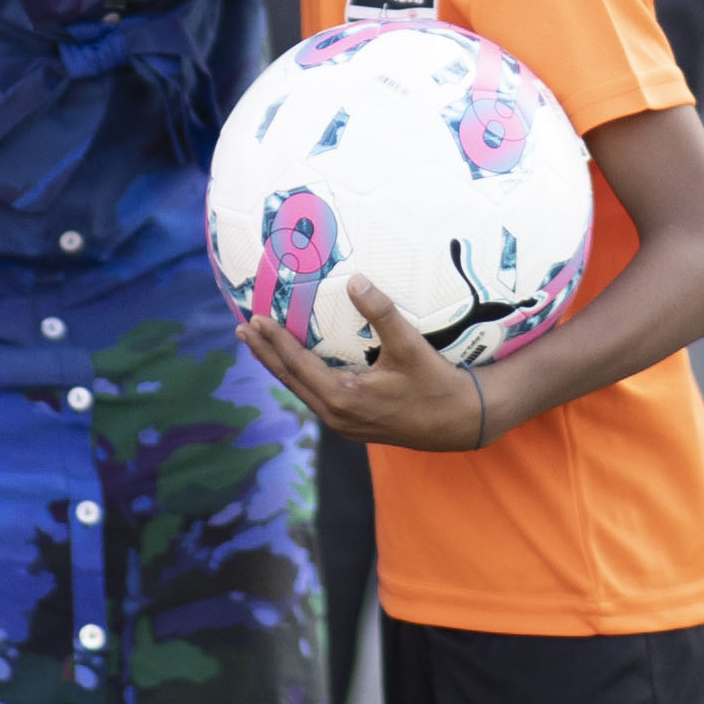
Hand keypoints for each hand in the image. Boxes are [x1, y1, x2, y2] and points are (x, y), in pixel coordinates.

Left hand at [236, 275, 512, 452]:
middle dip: (266, 353)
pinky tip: (296, 365)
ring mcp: (343, 423)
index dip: (274, 341)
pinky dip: (299, 377)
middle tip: (243, 329)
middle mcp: (336, 415)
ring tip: (259, 344)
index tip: (254, 320)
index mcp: (344, 397)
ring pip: (301, 390)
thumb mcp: (410, 347)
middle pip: (291, 379)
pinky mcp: (352, 423)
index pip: (298, 364)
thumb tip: (356, 279)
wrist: (460, 422)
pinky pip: (315, 396)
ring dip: (279, 365)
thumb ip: (381, 312)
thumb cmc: (436, 384)